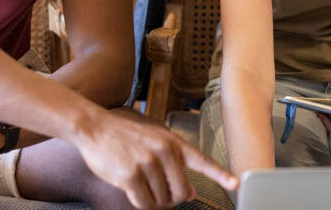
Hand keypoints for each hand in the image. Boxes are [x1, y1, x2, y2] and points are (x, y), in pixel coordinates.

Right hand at [75, 108, 238, 208]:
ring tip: (140, 182)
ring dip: (152, 200)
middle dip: (171, 198)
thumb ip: (174, 161)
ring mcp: (148, 163)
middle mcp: (164, 151)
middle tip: (157, 190)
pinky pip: (144, 204)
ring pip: (162, 201)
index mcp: (173, 142)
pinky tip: (132, 190)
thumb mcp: (154, 140)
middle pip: (181, 193)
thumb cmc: (124, 136)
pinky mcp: (131, 176)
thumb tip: (189, 192)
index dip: (220, 174)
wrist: (94, 127)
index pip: (201, 161)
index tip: (236, 183)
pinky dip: (140, 203)